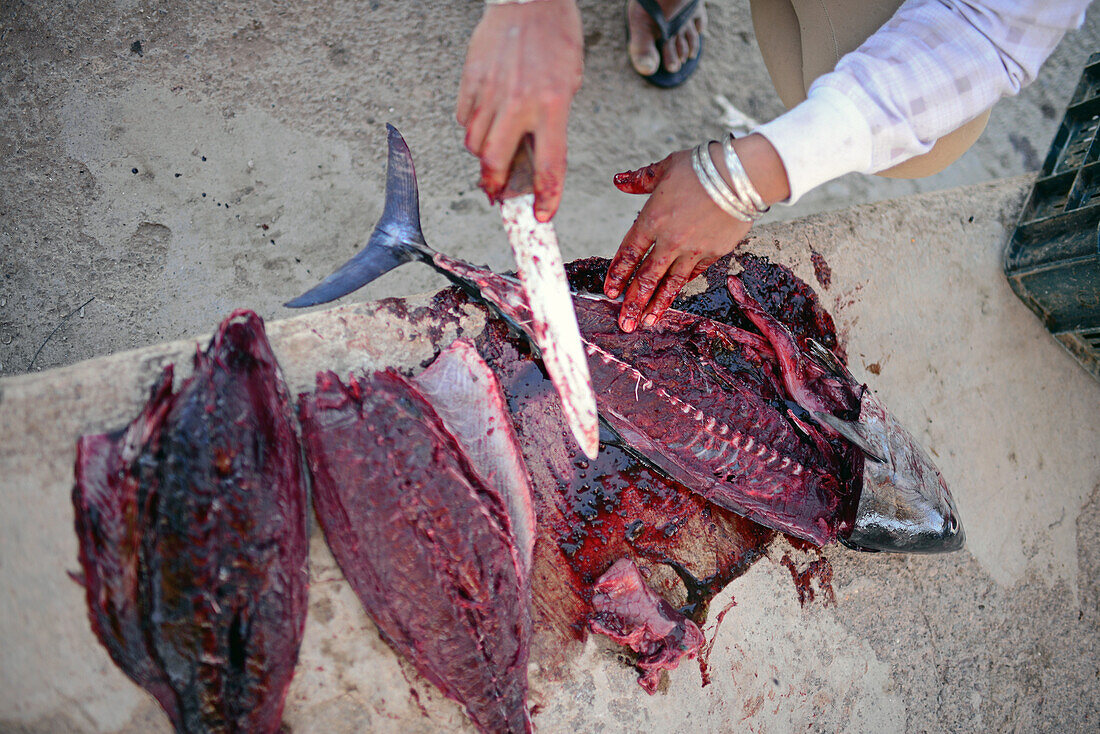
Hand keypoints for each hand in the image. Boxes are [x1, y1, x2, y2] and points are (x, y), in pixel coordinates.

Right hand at [456, 0, 582, 221]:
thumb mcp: (568, 84)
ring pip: (474, 143)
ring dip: (483, 155)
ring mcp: (491, 91)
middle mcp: (520, 102)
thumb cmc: (556, 40)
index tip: (540, 216)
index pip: (548, 166)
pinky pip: (464, 117)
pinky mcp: (471, 79)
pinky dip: (472, 126)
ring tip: (494, 148)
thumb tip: (531, 161)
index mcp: (553, 105)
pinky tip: (486, 116)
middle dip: (494, 186)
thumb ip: (551, 124)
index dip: (545, 198)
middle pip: (494, 163)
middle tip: (498, 192)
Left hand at [604, 134, 790, 331]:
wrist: (742, 175)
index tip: (610, 292)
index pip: (629, 253)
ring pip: (671, 283)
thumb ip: (640, 179)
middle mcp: (670, 240)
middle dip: (634, 303)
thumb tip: (618, 181)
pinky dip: (681, 286)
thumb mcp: (666, 167)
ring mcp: (693, 250)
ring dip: (657, 305)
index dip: (618, 274)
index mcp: (653, 219)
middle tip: (624, 324)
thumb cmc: (702, 166)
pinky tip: (673, 297)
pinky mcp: (714, 253)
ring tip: (647, 322)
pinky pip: (693, 273)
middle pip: (647, 277)